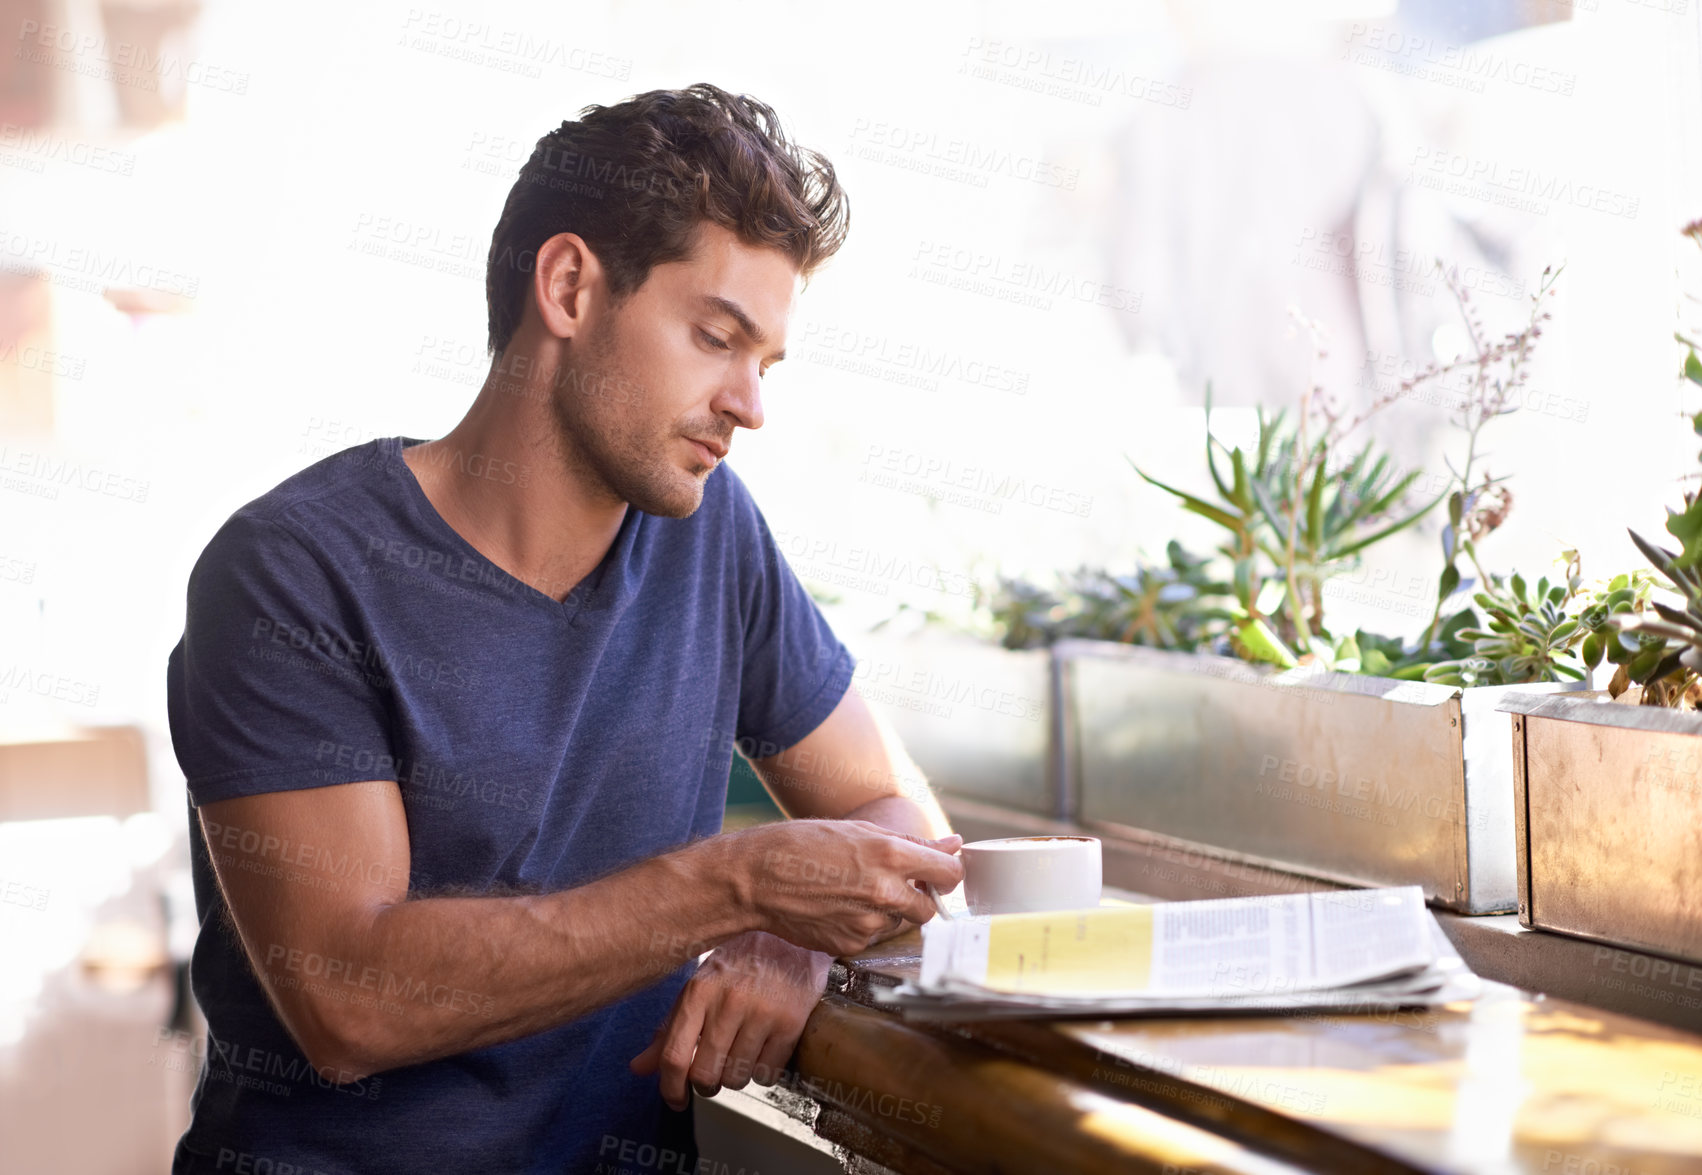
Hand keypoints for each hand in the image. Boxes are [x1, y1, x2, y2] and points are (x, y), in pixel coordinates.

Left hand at [629, 931, 830, 1110]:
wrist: (790, 934)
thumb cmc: (741, 961)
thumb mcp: (700, 985)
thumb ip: (670, 1028)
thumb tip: (639, 1067)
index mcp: (699, 991)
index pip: (674, 1055)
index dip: (671, 1088)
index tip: (677, 1100)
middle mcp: (729, 1002)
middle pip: (705, 1074)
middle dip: (707, 1085)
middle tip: (714, 1076)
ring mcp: (761, 1012)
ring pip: (737, 1078)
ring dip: (736, 1077)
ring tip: (741, 1055)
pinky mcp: (790, 1023)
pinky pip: (767, 1073)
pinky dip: (763, 1072)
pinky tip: (764, 1051)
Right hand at [728, 820, 962, 956]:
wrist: (756, 878)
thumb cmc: (803, 844)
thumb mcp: (860, 831)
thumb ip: (914, 845)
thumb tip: (955, 845)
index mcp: (891, 856)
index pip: (950, 874)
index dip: (946, 873)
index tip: (937, 873)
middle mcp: (885, 893)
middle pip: (930, 908)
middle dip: (917, 898)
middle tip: (889, 883)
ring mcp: (868, 923)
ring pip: (898, 923)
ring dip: (887, 911)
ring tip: (850, 891)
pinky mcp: (851, 944)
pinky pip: (872, 937)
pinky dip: (862, 925)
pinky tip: (836, 908)